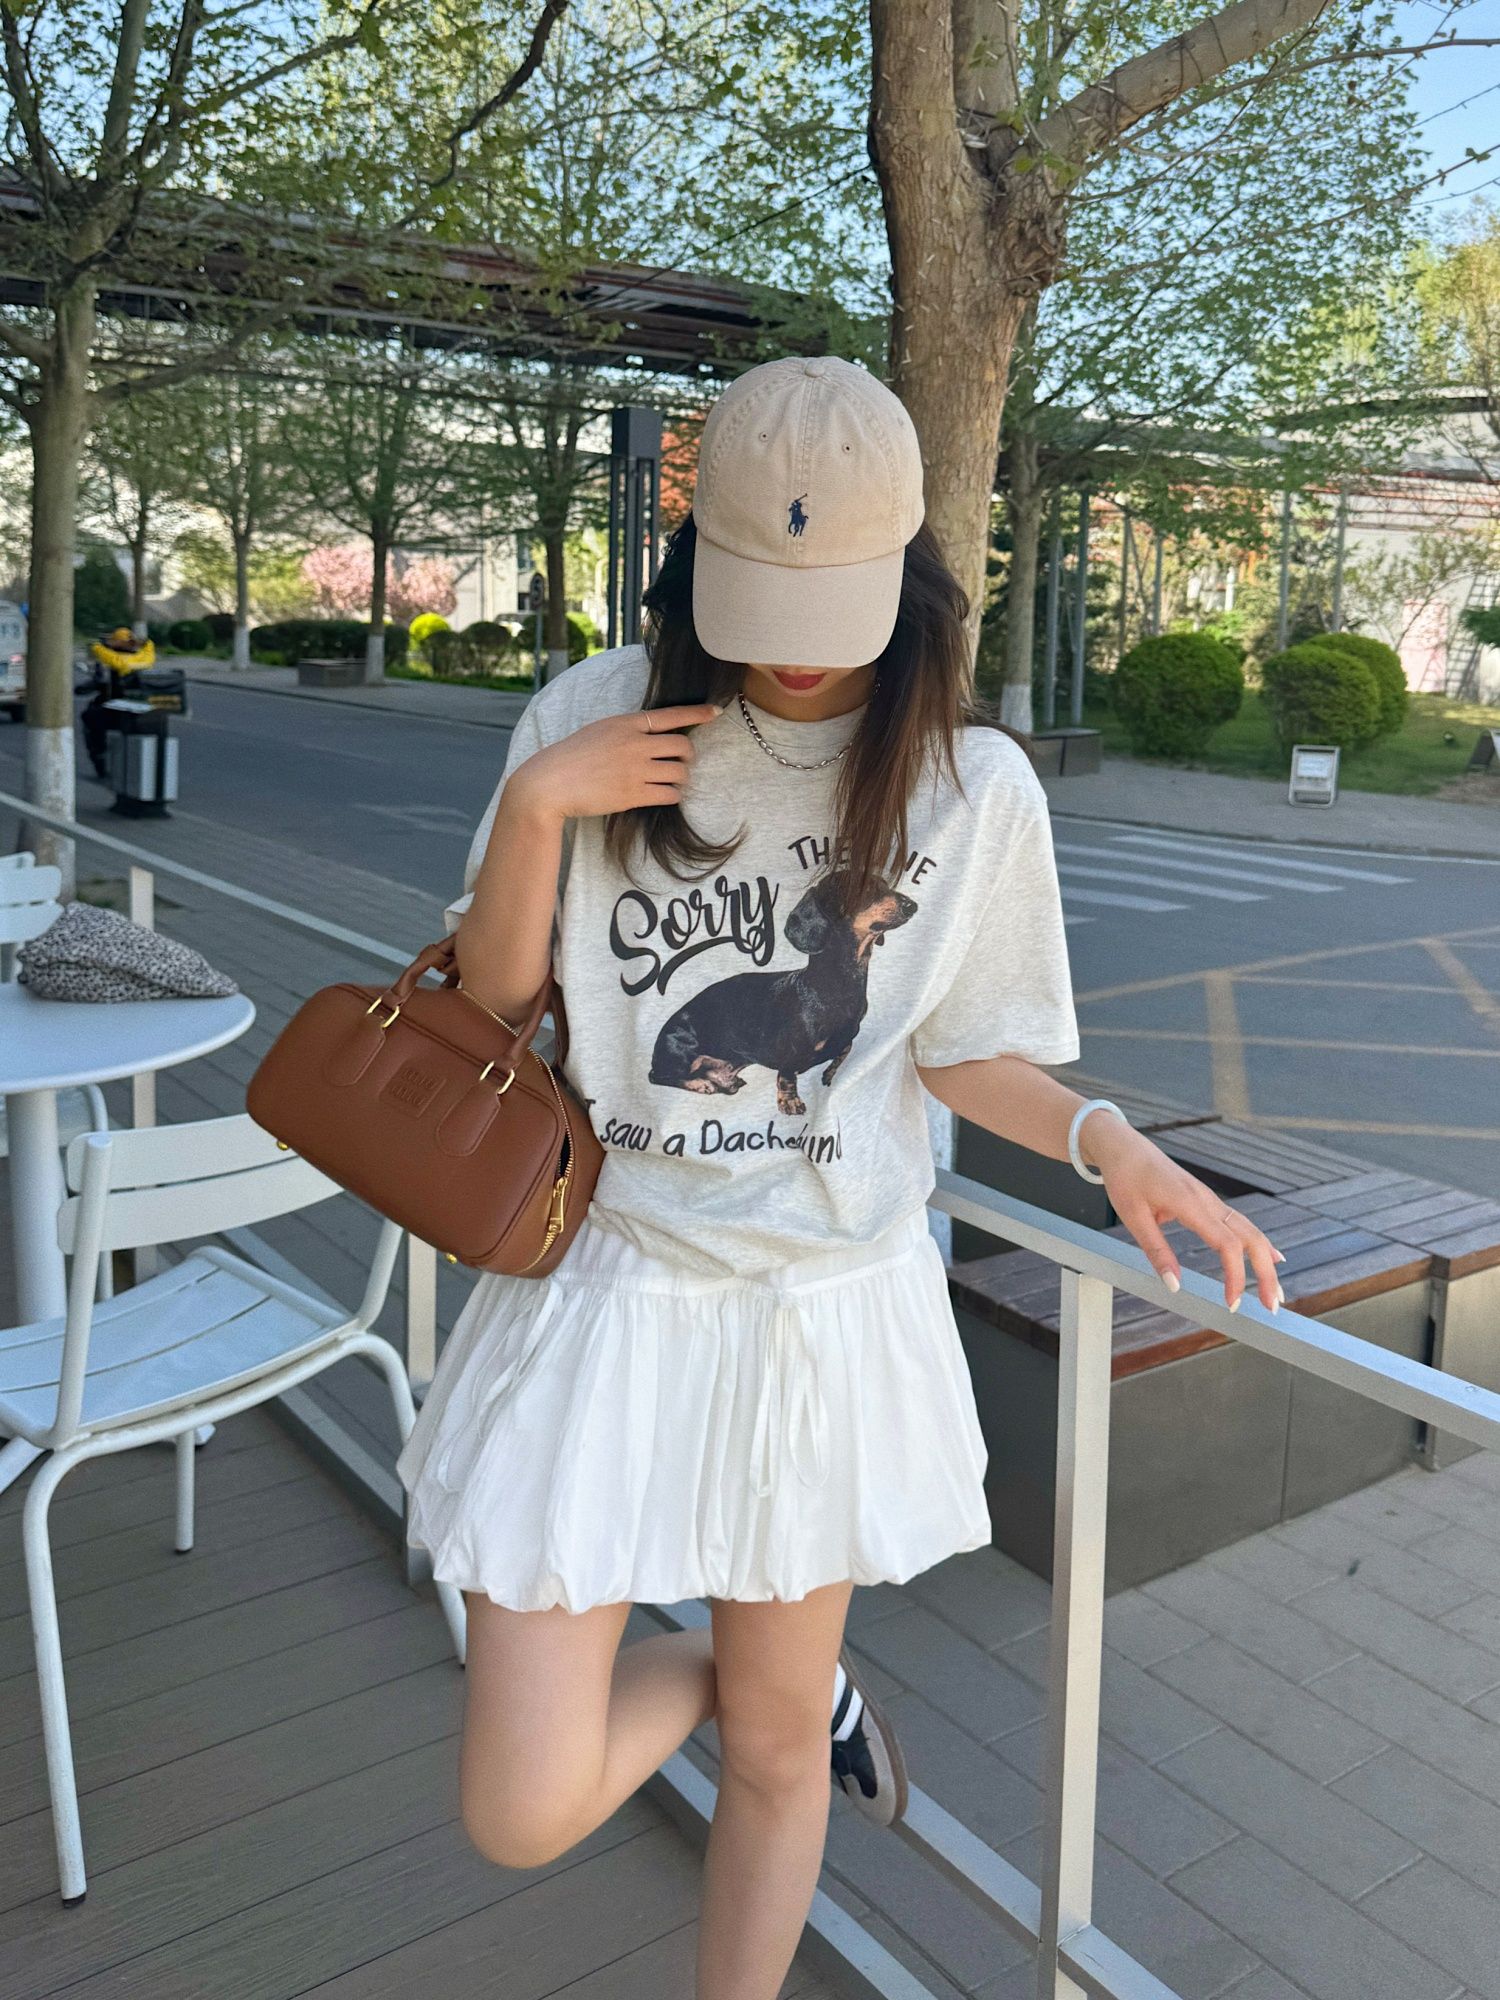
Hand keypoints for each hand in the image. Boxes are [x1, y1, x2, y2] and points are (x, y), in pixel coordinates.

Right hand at [507, 704, 721, 822]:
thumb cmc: (570, 757)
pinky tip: (662, 795)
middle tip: (681, 763)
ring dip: (679, 779)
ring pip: (680, 773)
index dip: (697, 713)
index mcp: (625, 723)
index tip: (715, 712)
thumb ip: (626, 731)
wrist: (549, 783)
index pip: (670, 715)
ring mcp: (636, 769)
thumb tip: (652, 736)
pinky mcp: (634, 794)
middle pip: (683, 747)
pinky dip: (671, 795)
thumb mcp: (598, 731)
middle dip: (688, 757)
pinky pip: (670, 795)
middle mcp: (635, 744)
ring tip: (669, 782)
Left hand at [1078, 1108, 1285, 1314]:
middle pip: (1251, 1238)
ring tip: (1274, 1292)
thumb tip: (1175, 1286)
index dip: (1235, 1276)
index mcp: (1190, 1204)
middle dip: (1265, 1273)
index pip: (1227, 1244)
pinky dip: (1258, 1243)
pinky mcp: (1207, 1201)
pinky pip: (1240, 1223)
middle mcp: (1208, 1200)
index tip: (1232, 1303)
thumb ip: (1156, 1251)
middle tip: (1271, 1306)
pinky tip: (1271, 1257)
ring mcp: (1210, 1199)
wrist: (1124, 1147)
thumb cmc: (1126, 1178)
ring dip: (1265, 1261)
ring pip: (1250, 1230)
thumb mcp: (1133, 1217)